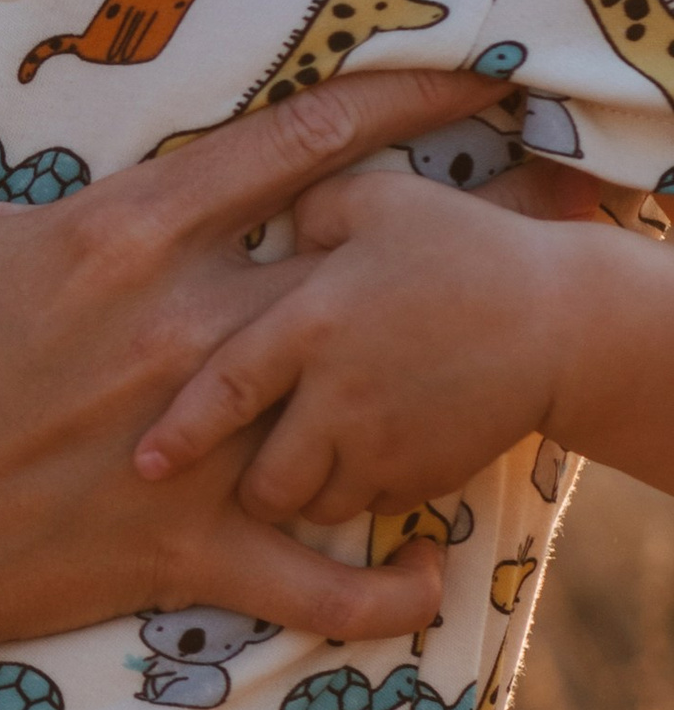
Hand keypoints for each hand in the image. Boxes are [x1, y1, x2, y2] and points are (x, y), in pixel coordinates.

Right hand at [0, 0, 518, 674]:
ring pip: (352, 415)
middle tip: (518, 215)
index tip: (469, 74)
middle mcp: (177, 335)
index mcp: (119, 238)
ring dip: (412, 399)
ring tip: (477, 376)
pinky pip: (311, 580)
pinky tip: (429, 575)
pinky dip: (379, 590)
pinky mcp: (180, 551)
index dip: (395, 102)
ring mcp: (191, 450)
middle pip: (351, 270)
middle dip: (426, 244)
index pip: (294, 147)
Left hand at [131, 150, 604, 523]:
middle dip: (247, 485)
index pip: (223, 388)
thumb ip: (303, 212)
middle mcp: (336, 397)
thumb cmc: (461, 247)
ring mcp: (384, 445)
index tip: (147, 461)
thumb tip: (257, 222)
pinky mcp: (426, 476)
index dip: (180, 432)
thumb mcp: (375, 201)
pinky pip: (370, 509)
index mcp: (308, 323)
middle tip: (244, 465)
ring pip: (316, 504)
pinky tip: (364, 457)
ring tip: (303, 462)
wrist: (562, 322)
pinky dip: (357, 495)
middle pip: (265, 479)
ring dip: (302, 492)